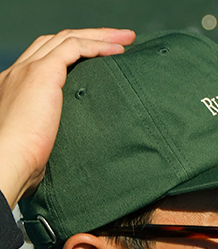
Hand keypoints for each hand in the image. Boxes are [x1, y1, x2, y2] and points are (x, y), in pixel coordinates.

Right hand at [0, 28, 135, 208]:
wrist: (8, 162)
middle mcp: (19, 72)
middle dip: (91, 37)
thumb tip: (76, 150)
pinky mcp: (42, 73)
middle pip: (57, 41)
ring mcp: (29, 70)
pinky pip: (74, 48)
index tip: (99, 58)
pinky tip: (117, 50)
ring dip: (100, 36)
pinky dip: (97, 45)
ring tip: (127, 38)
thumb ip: (52, 137)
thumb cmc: (21, 165)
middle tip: (121, 40)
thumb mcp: (39, 145)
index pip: (45, 58)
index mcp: (16, 87)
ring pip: (67, 38)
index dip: (74, 54)